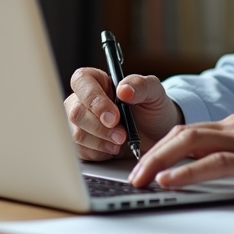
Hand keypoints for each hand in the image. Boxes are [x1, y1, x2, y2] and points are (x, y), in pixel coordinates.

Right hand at [64, 67, 182, 160]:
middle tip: (122, 135)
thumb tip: (123, 89)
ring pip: (76, 134)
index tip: (113, 116)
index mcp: (97, 81)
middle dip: (100, 127)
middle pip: (76, 113)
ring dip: (101, 142)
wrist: (157, 136)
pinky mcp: (82, 144)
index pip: (82, 82)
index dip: (94, 100)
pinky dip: (100, 152)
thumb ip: (140, 85)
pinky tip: (114, 148)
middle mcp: (83, 100)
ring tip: (121, 141)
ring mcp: (80, 123)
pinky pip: (81, 151)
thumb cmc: (153, 109)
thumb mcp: (154, 92)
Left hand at [128, 113, 233, 204]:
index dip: (160, 146)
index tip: (141, 164)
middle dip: (151, 153)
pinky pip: (213, 163)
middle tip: (132, 173)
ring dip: (160, 161)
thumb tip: (203, 174)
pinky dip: (186, 171)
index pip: (188, 130)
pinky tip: (169, 181)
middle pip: (182, 133)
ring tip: (140, 178)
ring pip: (191, 142)